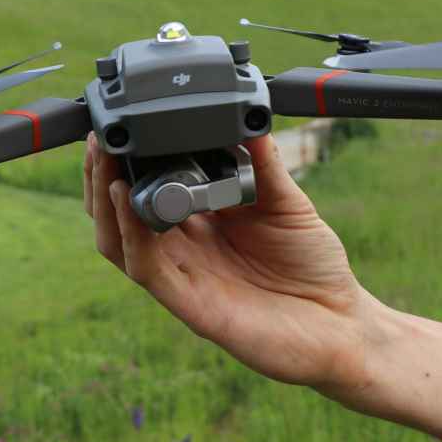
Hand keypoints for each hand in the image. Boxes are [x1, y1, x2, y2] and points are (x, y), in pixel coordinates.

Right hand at [83, 132, 378, 389]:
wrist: (342, 324)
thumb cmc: (314, 267)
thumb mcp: (288, 202)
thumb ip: (264, 163)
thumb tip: (248, 118)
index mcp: (199, 224)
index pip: (145, 191)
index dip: (122, 164)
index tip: (115, 130)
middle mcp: (183, 251)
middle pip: (119, 216)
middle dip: (100, 178)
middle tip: (99, 141)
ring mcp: (183, 278)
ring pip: (119, 243)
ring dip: (105, 203)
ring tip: (103, 165)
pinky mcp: (191, 305)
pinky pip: (147, 269)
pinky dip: (131, 234)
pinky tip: (128, 203)